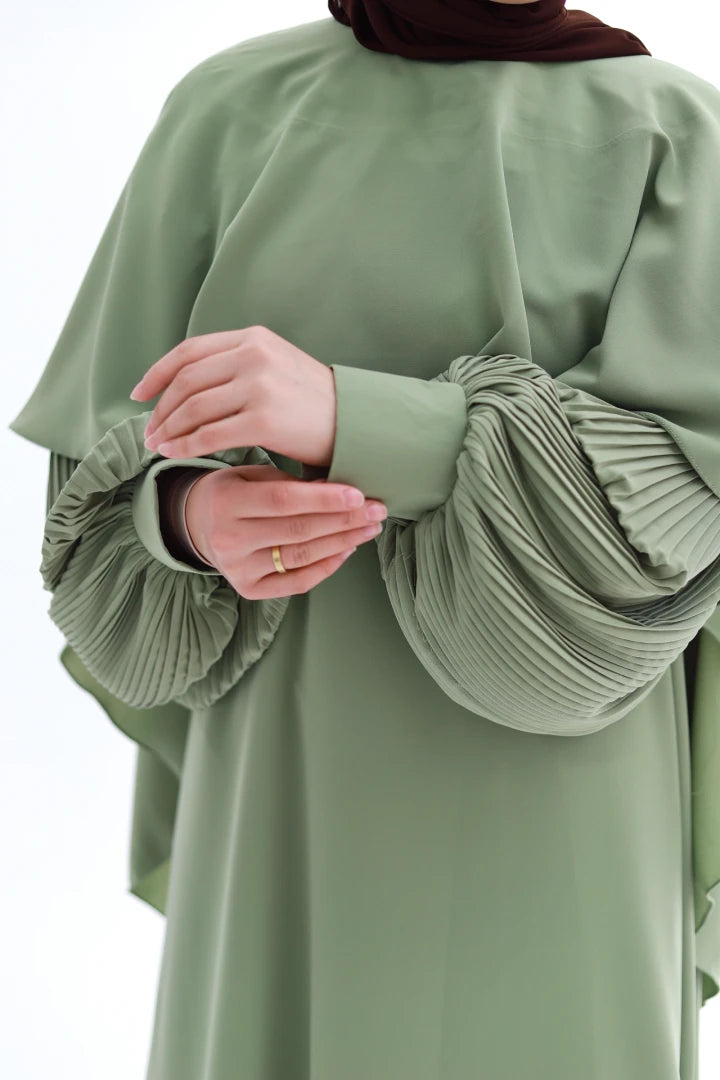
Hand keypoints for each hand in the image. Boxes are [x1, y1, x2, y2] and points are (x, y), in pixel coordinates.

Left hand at [130, 326, 336, 466]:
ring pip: (193, 408)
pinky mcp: (264, 419)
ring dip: (168, 429)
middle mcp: (254, 355)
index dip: (157, 373)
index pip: (190, 351)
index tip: (139, 394)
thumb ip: (238, 364)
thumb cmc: (314, 403)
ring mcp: (259, 386)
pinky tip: (174, 454)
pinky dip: (185, 445)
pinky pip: (210, 434)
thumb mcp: (276, 365)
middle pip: (186, 381)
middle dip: (160, 409)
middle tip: (147, 431)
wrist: (356, 424)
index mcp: (254, 338)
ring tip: (157, 445)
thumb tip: (189, 382)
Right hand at [184, 465, 387, 598]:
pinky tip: (347, 550)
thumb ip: (289, 482)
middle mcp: (228, 539)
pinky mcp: (248, 589)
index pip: (283, 500)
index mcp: (226, 502)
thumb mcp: (251, 475)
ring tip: (369, 528)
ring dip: (343, 542)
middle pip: (298, 531)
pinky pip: (297, 582)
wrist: (197, 525)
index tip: (359, 495)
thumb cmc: (234, 492)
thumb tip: (340, 491)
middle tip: (377, 510)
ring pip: (302, 557)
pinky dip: (327, 567)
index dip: (324, 499)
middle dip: (344, 520)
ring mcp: (237, 569)